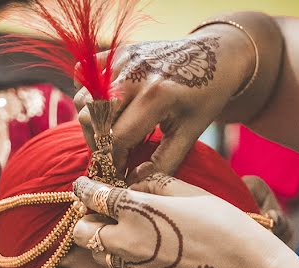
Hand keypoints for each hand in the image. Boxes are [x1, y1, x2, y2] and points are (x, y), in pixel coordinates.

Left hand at [71, 173, 298, 267]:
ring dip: (105, 241)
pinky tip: (153, 250)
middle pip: (82, 231)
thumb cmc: (225, 226)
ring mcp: (135, 267)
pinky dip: (128, 257)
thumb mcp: (191, 192)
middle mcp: (127, 240)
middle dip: (87, 219)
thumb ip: (155, 183)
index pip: (92, 196)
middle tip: (103, 212)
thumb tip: (136, 181)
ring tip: (127, 230)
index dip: (85, 188)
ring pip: (100, 253)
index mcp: (136, 209)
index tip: (85, 185)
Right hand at [75, 25, 255, 177]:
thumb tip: (132, 184)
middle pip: (91, 119)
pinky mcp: (116, 52)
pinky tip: (108, 107)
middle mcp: (134, 74)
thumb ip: (163, 163)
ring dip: (92, 123)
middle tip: (115, 156)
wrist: (215, 55)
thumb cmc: (206, 97)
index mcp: (156, 96)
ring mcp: (122, 59)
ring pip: (84, 99)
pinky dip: (89, 94)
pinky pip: (84, 75)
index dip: (113, 162)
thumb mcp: (191, 133)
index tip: (118, 175)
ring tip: (113, 134)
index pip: (115, 138)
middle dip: (99, 145)